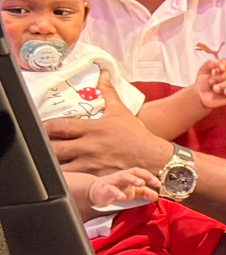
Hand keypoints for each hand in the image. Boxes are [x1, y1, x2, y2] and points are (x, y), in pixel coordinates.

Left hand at [45, 71, 172, 175]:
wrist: (155, 158)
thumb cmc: (137, 135)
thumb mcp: (121, 111)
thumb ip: (107, 92)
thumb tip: (102, 74)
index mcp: (92, 128)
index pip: (60, 126)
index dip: (45, 127)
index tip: (40, 128)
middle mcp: (90, 146)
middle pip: (55, 148)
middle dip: (45, 148)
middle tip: (42, 147)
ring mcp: (93, 164)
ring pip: (62, 167)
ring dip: (54, 165)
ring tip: (51, 163)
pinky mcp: (99, 178)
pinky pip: (78, 180)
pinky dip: (69, 179)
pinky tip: (66, 178)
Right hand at [88, 168, 160, 207]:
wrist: (96, 191)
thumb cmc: (118, 189)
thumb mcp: (133, 192)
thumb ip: (144, 192)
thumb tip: (157, 195)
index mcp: (129, 176)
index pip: (140, 173)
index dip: (150, 177)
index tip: (159, 184)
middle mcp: (122, 177)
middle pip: (132, 172)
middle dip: (142, 176)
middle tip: (152, 181)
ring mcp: (113, 182)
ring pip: (122, 177)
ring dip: (132, 179)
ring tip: (140, 184)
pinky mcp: (105, 190)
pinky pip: (111, 190)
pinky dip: (117, 193)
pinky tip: (123, 197)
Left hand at [194, 59, 225, 108]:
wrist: (201, 97)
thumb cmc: (202, 83)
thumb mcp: (202, 71)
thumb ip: (208, 64)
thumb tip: (216, 61)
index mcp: (221, 68)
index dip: (224, 64)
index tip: (219, 67)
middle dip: (219, 77)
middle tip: (210, 82)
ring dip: (222, 85)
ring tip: (215, 89)